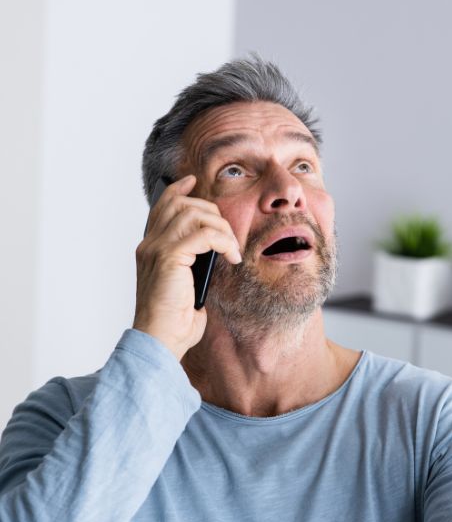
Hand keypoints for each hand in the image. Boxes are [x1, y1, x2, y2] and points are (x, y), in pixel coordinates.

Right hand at [133, 175, 241, 359]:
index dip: (179, 190)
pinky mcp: (169, 258)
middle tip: (229, 237)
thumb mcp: (185, 283)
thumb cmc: (175, 319)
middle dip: (212, 213)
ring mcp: (156, 250)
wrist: (161, 339)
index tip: (195, 182)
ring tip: (231, 249)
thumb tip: (214, 249)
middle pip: (182, 204)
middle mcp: (149, 245)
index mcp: (150, 248)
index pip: (162, 207)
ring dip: (221, 228)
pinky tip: (231, 257)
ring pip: (193, 215)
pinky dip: (222, 241)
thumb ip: (192, 262)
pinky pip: (203, 234)